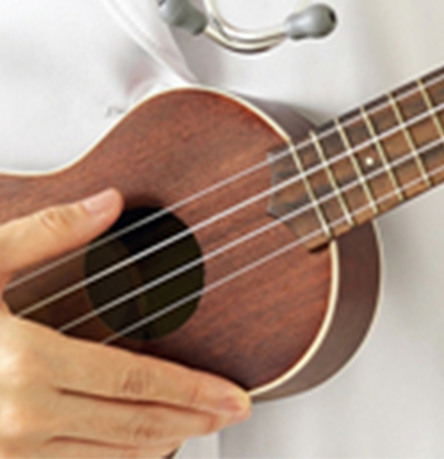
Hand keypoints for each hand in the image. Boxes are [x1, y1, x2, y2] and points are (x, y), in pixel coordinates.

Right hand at [0, 189, 249, 457]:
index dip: (190, 388)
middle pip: (130, 424)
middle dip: (190, 418)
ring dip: (155, 443)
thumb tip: (111, 200)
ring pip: (102, 456)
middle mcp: (20, 418)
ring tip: (194, 429)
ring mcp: (5, 451)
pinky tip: (131, 449)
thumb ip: (51, 230)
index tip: (232, 393)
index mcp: (24, 364)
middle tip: (232, 413)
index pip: (133, 379)